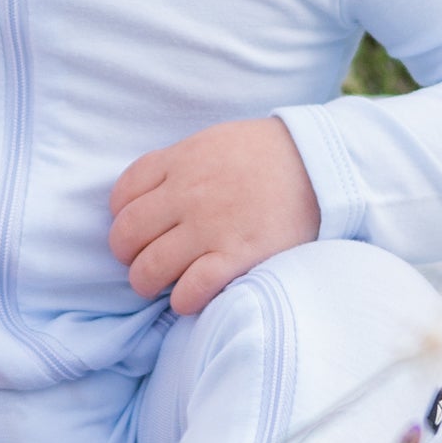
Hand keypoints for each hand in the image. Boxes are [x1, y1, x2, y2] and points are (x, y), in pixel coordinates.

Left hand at [108, 117, 319, 316]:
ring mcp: (211, 227)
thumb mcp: (212, 142)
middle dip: (126, 254)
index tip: (136, 229)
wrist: (320, 164)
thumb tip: (148, 195)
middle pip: (127, 235)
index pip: (122, 195)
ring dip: (146, 282)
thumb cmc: (265, 155)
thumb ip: (178, 165)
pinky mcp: (237, 257)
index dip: (121, 217)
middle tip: (141, 261)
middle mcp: (188, 194)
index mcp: (181, 161)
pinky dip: (182, 300)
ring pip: (149, 268)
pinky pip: (190, 290)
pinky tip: (189, 296)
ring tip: (158, 284)